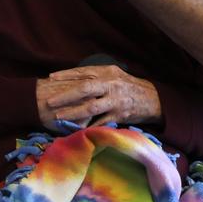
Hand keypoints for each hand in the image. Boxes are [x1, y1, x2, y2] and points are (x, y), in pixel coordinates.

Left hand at [38, 64, 160, 127]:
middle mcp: (111, 85)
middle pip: (84, 89)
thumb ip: (96, 75)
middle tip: (49, 101)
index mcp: (108, 72)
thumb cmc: (127, 86)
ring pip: (90, 107)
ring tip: (58, 116)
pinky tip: (75, 129)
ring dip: (72, 113)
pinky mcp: (119, 116)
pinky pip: (100, 122)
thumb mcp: (114, 74)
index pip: (83, 72)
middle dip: (65, 96)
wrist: (152, 98)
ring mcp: (115, 101)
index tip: (51, 78)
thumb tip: (73, 77)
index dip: (66, 75)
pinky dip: (87, 126)